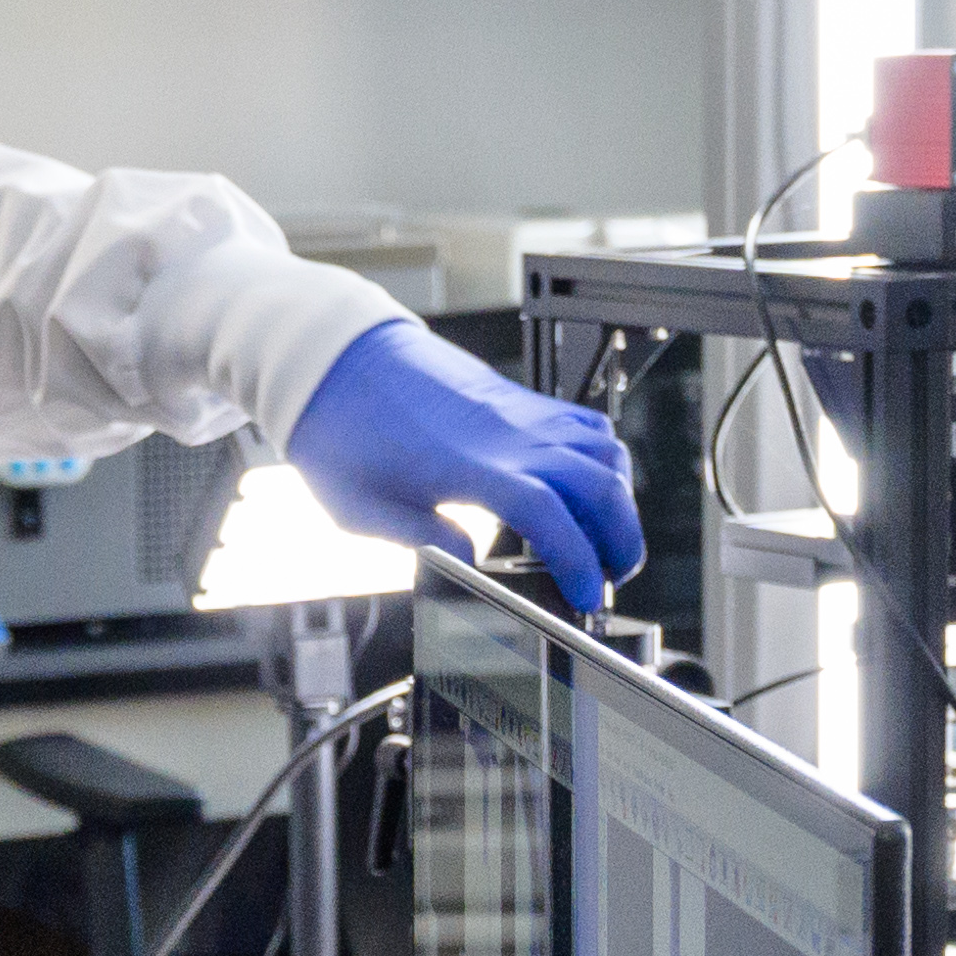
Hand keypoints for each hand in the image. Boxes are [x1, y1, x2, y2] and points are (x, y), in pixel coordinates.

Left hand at [285, 316, 645, 610]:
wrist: (335, 359)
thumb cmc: (339, 430)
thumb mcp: (362, 510)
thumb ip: (421, 539)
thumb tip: (468, 564)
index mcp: (469, 466)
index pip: (551, 517)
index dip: (579, 561)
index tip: (582, 595)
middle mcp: (508, 433)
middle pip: (600, 483)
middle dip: (620, 539)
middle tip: (609, 578)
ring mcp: (520, 412)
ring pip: (604, 451)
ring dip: (618, 501)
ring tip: (603, 540)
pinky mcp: (519, 399)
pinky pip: (585, 425)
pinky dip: (603, 461)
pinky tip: (587, 489)